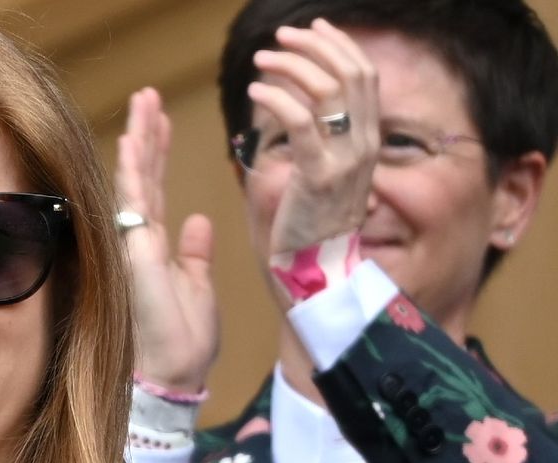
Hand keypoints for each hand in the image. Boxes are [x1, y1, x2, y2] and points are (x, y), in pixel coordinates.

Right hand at [116, 87, 217, 393]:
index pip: (155, 189)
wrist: (173, 376)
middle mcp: (140, 241)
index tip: (162, 120)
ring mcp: (133, 245)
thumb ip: (196, 252)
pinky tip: (132, 140)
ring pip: (135, 182)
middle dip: (146, 134)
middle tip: (148, 95)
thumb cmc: (184, 343)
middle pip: (142, 177)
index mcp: (156, 249)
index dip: (158, 153)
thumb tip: (200, 219)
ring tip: (144, 101)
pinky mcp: (134, 254)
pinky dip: (131, 172)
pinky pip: (131, 205)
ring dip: (139, 140)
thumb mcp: (200, 288)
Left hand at [252, 19, 378, 255]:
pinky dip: (276, 99)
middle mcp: (365, 145)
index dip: (339, 45)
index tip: (312, 28)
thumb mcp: (327, 173)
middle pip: (350, 74)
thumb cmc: (313, 224)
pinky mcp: (318, 177)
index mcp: (369, 141)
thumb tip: (301, 107)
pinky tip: (255, 93)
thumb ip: (322, 139)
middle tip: (279, 38)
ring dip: (290, 67)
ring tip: (260, 62)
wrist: (319, 272)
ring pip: (326, 91)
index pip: (364, 76)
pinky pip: (300, 123)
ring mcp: (345, 161)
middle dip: (314, 46)